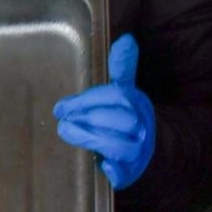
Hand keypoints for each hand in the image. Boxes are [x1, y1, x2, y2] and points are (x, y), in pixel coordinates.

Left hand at [53, 34, 155, 189]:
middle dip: (86, 118)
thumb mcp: (125, 90)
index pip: (114, 96)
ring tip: (67, 132)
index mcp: (136, 103)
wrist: (150, 150)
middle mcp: (141, 126)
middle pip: (117, 120)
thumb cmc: (127, 116)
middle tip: (62, 119)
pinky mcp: (131, 171)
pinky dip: (112, 170)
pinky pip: (123, 172)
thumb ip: (122, 67)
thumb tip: (126, 39)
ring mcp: (138, 150)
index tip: (61, 107)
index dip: (85, 100)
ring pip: (117, 145)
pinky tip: (100, 165)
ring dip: (90, 138)